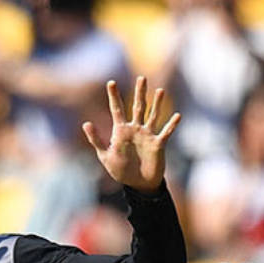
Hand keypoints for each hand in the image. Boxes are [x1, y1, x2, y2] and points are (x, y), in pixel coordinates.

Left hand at [83, 76, 179, 191]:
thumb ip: (96, 140)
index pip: (116, 109)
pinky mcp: (158, 144)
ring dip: (157, 103)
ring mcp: (147, 135)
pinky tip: (177, 116)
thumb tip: (86, 123)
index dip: (113, 96)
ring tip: (160, 90)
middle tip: (141, 78)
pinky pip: (166, 132)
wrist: (138, 184)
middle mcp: (135, 129)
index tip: (110, 82)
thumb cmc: (121, 171)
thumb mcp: (105, 156)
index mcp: (121, 131)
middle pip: (138, 107)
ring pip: (152, 115)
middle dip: (139, 92)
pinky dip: (171, 125)